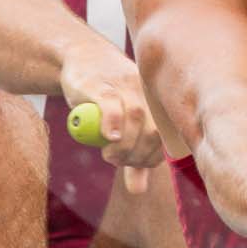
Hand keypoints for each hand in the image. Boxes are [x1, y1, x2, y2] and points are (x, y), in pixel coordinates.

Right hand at [58, 41, 162, 192]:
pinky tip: (108, 136)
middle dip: (137, 156)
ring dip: (123, 145)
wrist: (82, 57)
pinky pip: (111, 103)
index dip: (151, 159)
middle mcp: (144, 93)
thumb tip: (138, 191)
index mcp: (155, 103)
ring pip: (134, 118)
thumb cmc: (104, 93)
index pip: (164, 139)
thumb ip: (131, 156)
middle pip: (153, 132)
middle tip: (116, 160)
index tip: (134, 165)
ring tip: (108, 153)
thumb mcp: (121, 126)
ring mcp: (123, 86)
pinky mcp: (99, 84)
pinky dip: (112, 123)